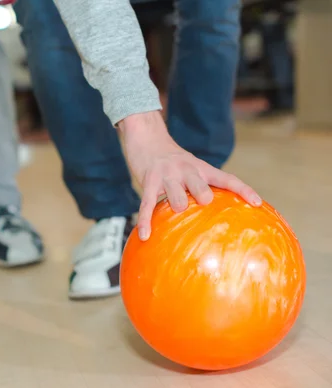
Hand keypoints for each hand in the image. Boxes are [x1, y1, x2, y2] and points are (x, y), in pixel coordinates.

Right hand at [117, 111, 261, 240]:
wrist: (147, 137)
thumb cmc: (171, 160)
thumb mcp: (191, 167)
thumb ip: (201, 184)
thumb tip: (213, 212)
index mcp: (201, 168)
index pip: (226, 178)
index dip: (242, 190)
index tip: (257, 203)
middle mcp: (186, 170)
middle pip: (200, 186)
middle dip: (203, 196)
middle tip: (205, 202)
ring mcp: (167, 176)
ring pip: (176, 196)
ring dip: (178, 204)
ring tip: (177, 210)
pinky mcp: (149, 181)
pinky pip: (147, 204)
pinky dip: (145, 221)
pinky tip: (144, 236)